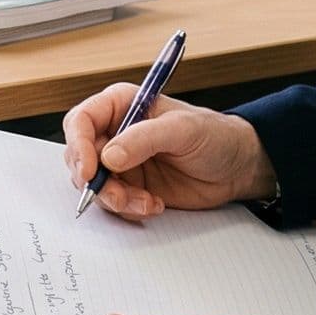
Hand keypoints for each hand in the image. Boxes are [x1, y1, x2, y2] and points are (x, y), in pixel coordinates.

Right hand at [61, 88, 275, 218]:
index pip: (81, 121)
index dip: (78, 145)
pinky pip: (113, 202)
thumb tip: (109, 156)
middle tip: (118, 195)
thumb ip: (144, 139)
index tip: (91, 170)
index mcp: (121, 106)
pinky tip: (154, 204)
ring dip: (115, 199)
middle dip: (94, 180)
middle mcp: (115, 133)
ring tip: (146, 202)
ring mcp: (121, 162)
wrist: (237, 168)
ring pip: (94, 184)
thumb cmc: (214, 135)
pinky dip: (129, 209)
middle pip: (79, 156)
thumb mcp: (182, 130)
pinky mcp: (131, 186)